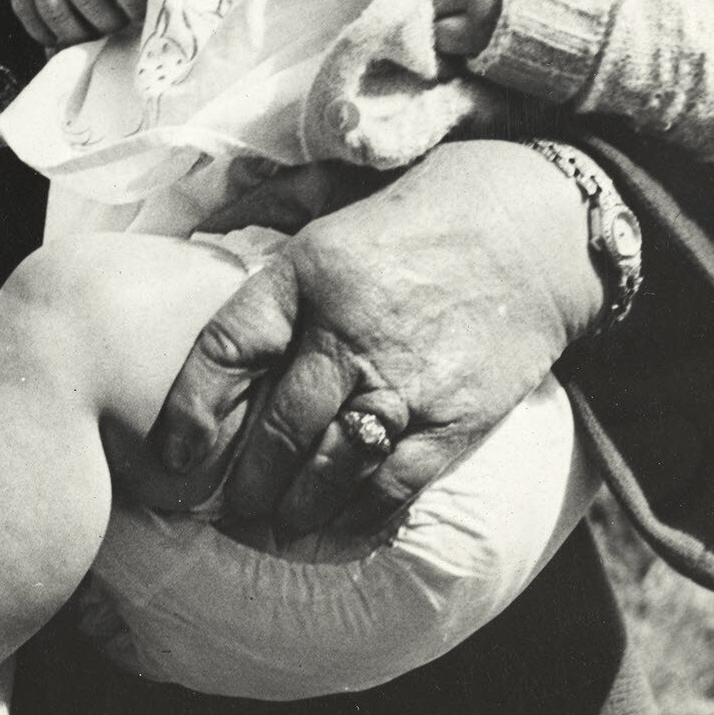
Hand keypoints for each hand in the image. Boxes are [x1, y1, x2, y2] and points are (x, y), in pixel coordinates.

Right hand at [1, 0, 168, 47]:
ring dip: (81, 34)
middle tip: (121, 25)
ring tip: (96, 32)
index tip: (142, 15)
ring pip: (58, 16)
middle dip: (111, 23)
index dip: (134, 4)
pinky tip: (63, 37)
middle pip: (90, 4)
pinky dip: (45, 33)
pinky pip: (27, 15)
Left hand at [148, 140, 604, 539]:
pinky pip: (395, 486)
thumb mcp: (336, 184)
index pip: (230, 346)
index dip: (192, 406)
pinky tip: (334, 530)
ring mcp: (406, 382)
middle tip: (225, 506)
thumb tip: (202, 225)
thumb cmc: (425, 202)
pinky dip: (358, 517)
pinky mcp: (456, 420)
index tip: (174, 449)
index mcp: (310, 271)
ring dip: (294, 507)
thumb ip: (267, 207)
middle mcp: (351, 332)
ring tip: (271, 525)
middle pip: (279, 426)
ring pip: (332, 467)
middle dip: (245, 480)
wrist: (539, 226)